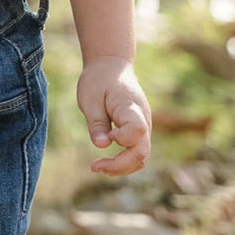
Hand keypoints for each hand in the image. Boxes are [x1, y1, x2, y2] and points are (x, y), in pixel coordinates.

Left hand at [77, 57, 150, 175]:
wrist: (112, 66)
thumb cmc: (99, 80)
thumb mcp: (90, 99)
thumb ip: (97, 122)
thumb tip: (102, 145)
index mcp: (131, 107)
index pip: (137, 131)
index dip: (122, 139)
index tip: (107, 135)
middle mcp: (143, 118)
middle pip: (143, 151)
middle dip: (121, 165)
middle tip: (95, 167)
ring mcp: (144, 125)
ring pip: (142, 155)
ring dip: (123, 167)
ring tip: (99, 168)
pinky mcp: (140, 130)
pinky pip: (138, 151)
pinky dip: (125, 161)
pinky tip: (107, 164)